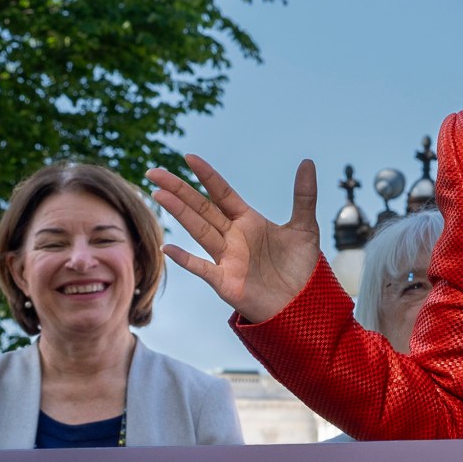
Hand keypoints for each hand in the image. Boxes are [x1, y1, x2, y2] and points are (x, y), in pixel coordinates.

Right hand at [147, 155, 325, 324]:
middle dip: (179, 190)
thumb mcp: (305, 227)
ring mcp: (226, 258)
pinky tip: (169, 248)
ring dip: (179, 213)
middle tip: (155, 172)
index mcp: (249, 221)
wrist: (303, 304)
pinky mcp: (226, 281)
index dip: (207, 176)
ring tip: (159, 194)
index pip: (222, 193)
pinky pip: (202, 268)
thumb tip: (307, 162)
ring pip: (199, 230)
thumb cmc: (301, 267)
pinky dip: (186, 259)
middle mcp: (233, 237)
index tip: (189, 157)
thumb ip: (304, 195)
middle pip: (201, 208)